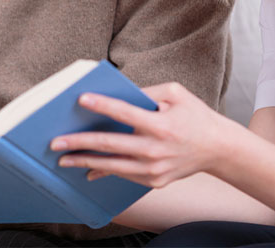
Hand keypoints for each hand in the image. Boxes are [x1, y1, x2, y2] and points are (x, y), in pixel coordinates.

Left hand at [51, 82, 242, 187]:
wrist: (219, 149)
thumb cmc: (195, 115)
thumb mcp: (176, 94)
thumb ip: (146, 92)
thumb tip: (116, 95)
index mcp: (161, 124)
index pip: (125, 112)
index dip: (102, 105)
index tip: (81, 99)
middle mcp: (156, 149)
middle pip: (110, 145)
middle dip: (80, 143)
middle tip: (55, 141)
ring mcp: (154, 169)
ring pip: (112, 166)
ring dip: (85, 161)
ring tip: (63, 158)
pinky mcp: (154, 181)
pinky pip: (123, 176)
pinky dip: (104, 172)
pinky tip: (87, 168)